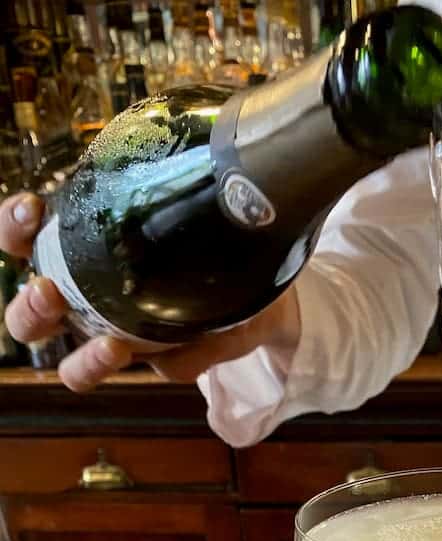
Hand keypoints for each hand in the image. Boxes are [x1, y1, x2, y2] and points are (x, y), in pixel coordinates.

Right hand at [0, 192, 300, 392]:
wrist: (270, 275)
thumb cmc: (213, 224)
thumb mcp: (197, 187)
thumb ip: (184, 163)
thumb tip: (199, 126)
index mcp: (78, 250)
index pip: (22, 238)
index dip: (11, 225)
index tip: (32, 206)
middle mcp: (91, 300)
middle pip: (30, 319)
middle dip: (31, 308)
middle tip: (51, 292)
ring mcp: (127, 335)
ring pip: (75, 366)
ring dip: (83, 360)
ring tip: (111, 344)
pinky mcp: (172, 360)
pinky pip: (162, 368)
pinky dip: (168, 360)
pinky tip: (185, 345)